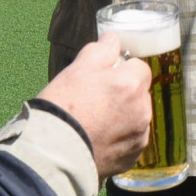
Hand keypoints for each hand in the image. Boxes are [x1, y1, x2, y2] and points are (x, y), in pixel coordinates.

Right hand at [35, 33, 153, 177]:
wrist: (54, 152)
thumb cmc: (64, 106)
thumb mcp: (77, 69)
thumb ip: (101, 50)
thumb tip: (113, 39)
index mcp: (131, 84)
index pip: (139, 67)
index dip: (122, 70)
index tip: (106, 77)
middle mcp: (142, 110)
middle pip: (139, 93)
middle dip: (124, 93)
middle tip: (96, 99)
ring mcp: (139, 136)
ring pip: (137, 117)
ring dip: (124, 116)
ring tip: (96, 121)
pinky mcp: (132, 157)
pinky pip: (131, 140)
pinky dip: (120, 138)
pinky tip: (99, 139)